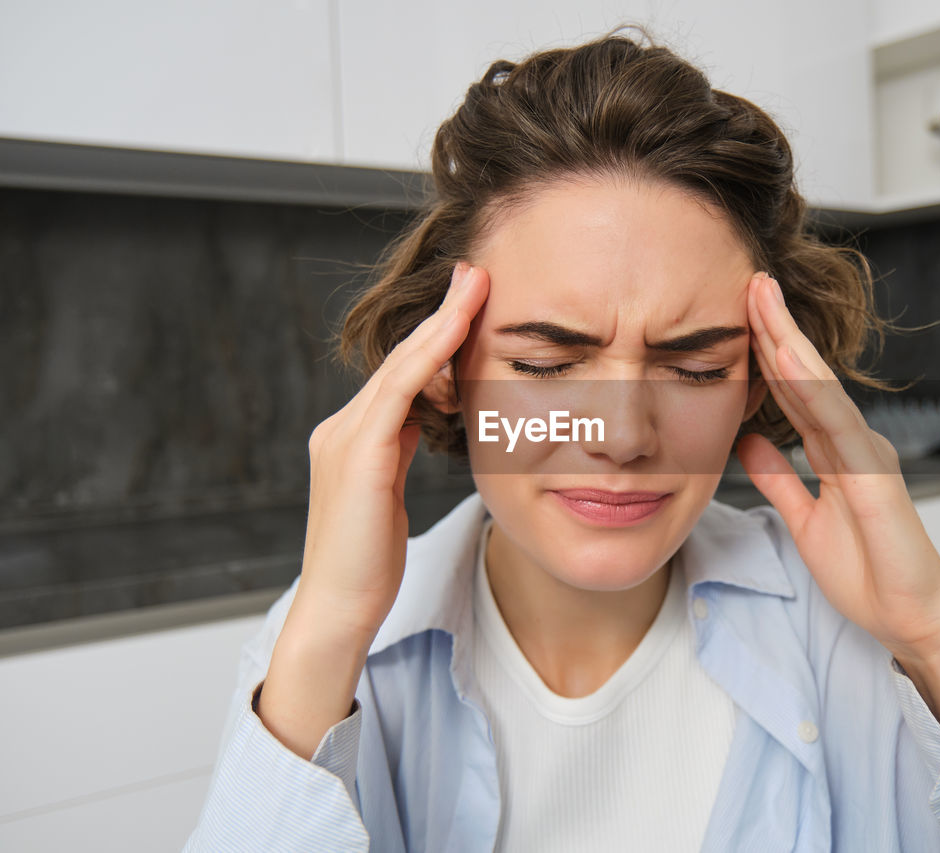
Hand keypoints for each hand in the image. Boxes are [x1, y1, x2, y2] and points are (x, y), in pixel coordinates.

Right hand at [296, 261, 489, 641]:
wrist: (338, 610)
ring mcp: (345, 438)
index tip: (467, 302)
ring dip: (441, 324)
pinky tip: (455, 331)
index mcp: (353, 438)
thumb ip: (400, 453)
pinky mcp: (357, 456)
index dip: (435, 338)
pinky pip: (399, 392)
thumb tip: (425, 421)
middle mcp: (342, 429)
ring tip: (474, 286)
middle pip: (400, 360)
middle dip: (441, 315)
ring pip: (400, 367)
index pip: (401, 376)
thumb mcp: (388, 497)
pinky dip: (428, 357)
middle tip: (475, 274)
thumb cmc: (367, 563)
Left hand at [735, 272, 939, 664]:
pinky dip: (810, 389)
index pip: (794, 392)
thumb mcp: (806, 520)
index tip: (737, 315)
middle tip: (749, 281)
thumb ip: (781, 479)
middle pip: (806, 376)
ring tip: (761, 300)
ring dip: (790, 341)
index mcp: (837, 452)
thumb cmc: (871, 575)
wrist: (912, 619)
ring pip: (821, 387)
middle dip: (777, 328)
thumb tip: (749, 443)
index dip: (766, 353)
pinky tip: (786, 359)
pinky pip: (836, 424)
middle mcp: (854, 444)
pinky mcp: (875, 475)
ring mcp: (867, 454)